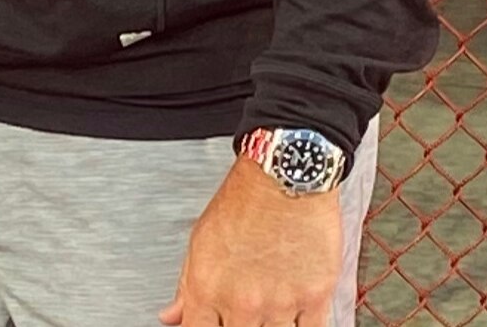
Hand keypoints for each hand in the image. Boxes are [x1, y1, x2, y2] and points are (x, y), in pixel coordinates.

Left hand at [160, 155, 341, 326]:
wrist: (285, 174)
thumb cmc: (244, 200)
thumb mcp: (201, 239)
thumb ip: (186, 285)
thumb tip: (171, 315)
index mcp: (207, 289)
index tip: (211, 324)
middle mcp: (242, 302)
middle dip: (237, 326)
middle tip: (244, 311)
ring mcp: (279, 303)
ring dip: (269, 326)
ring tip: (268, 310)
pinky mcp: (315, 297)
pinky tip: (294, 318)